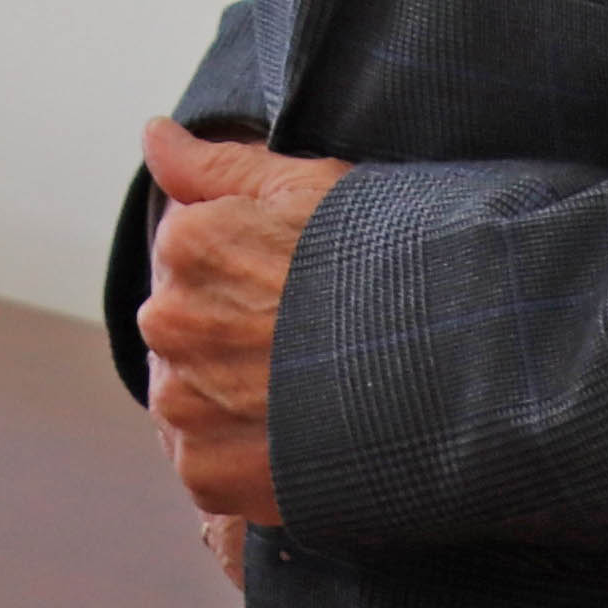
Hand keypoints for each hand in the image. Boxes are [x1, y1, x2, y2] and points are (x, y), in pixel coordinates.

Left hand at [138, 114, 352, 541]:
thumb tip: (153, 134)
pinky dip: (240, 455)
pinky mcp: (206, 473)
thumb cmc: (388, 266)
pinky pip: (202, 461)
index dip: (246, 269)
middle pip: (184, 324)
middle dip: (229, 330)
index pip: (188, 252)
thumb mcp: (310, 189)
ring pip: (188, 392)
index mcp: (187, 243)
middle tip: (302, 343)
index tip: (295, 287)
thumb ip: (218, 164)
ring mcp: (184, 402)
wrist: (453, 372)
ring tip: (302, 394)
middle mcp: (169, 321)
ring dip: (228, 395)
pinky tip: (292, 439)